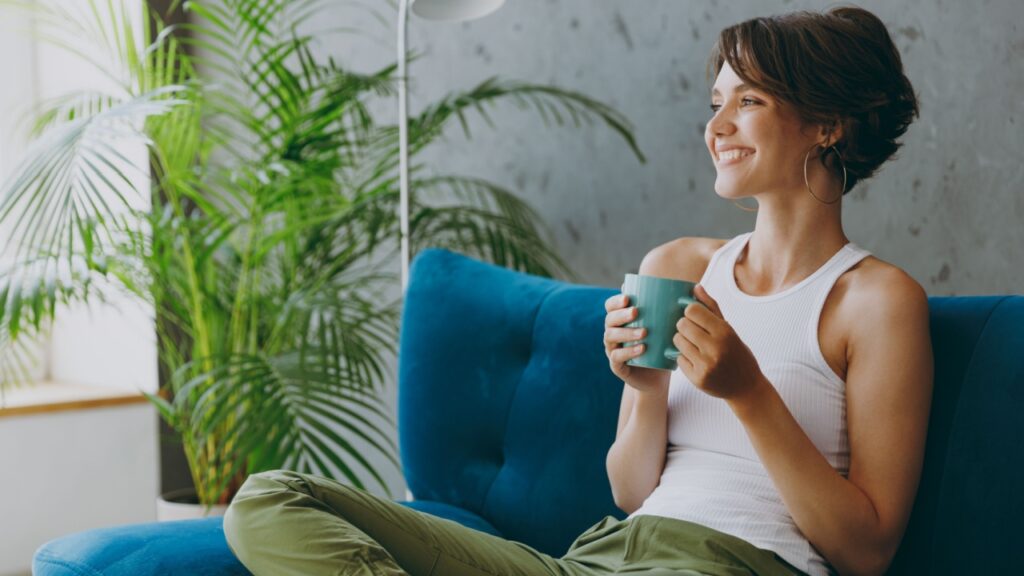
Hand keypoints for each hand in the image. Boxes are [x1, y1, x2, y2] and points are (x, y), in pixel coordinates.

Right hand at [603, 293, 668, 392]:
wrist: (658, 376)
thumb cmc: (660, 346)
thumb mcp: (663, 328)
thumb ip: (666, 310)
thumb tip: (688, 288)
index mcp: (620, 320)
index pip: (610, 306)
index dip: (616, 301)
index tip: (628, 297)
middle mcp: (613, 333)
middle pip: (609, 319)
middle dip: (621, 314)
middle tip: (636, 312)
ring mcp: (612, 349)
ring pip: (610, 336)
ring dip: (626, 332)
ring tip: (644, 332)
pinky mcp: (617, 366)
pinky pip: (617, 357)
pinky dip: (628, 352)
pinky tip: (641, 348)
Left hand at [672, 284, 764, 400]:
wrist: (746, 386)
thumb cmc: (736, 352)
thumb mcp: (729, 328)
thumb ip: (711, 307)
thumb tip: (695, 287)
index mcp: (725, 332)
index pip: (692, 310)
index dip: (690, 312)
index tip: (695, 317)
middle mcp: (715, 348)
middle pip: (681, 324)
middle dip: (684, 326)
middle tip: (693, 332)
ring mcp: (706, 365)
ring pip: (677, 341)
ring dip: (682, 341)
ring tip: (694, 345)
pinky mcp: (697, 379)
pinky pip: (678, 359)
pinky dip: (684, 358)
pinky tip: (696, 360)